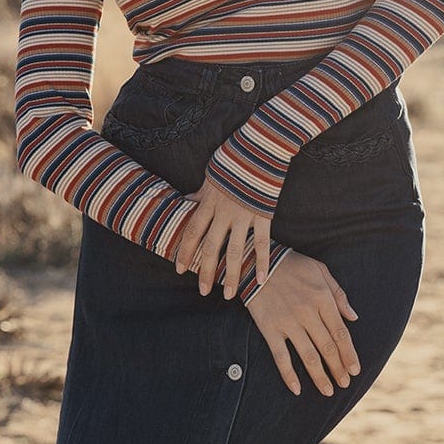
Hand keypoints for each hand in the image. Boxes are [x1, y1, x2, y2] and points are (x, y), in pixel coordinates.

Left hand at [173, 172, 272, 300]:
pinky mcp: (263, 215)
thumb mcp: (210, 176)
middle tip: (203, 292)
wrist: (260, 148)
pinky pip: (262, 244)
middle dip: (205, 271)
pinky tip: (261, 280)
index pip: (192, 232)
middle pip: (211, 247)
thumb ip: (199, 194)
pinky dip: (262, 263)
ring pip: (235, 250)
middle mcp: (224, 212)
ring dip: (231, 275)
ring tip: (228, 295)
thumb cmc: (233, 160)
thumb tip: (184, 202)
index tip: (180, 270)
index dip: (185, 252)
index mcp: (208, 203)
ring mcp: (244, 215)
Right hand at [243, 250, 360, 396]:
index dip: (349, 354)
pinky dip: (289, 374)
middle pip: (327, 347)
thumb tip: (353, 317)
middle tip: (344, 384)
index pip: (340, 333)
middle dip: (338, 369)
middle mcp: (307, 313)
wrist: (257, 262)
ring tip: (328, 391)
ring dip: (319, 376)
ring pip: (308, 356)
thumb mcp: (320, 271)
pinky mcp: (269, 328)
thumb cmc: (292, 265)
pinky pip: (281, 356)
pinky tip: (297, 389)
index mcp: (322, 299)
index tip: (355, 370)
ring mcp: (288, 322)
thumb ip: (338, 294)